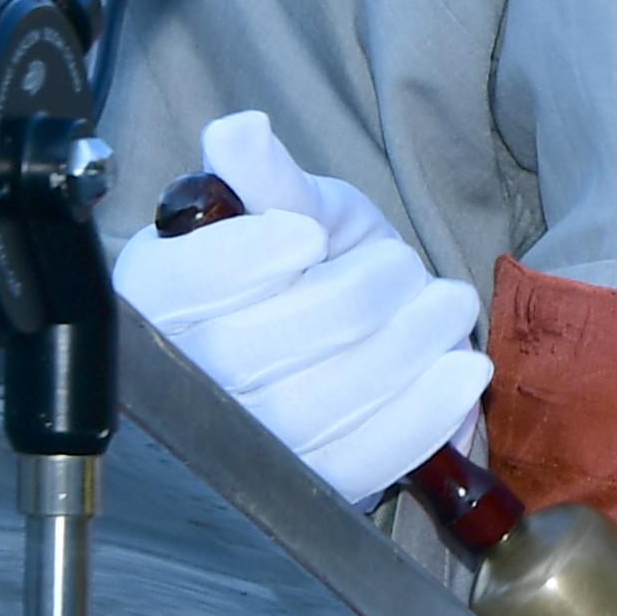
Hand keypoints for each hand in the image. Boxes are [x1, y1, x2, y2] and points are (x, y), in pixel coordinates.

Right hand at [117, 111, 488, 497]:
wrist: (348, 325)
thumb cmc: (305, 260)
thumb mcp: (289, 203)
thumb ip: (267, 175)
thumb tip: (237, 132)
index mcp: (156, 297)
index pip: (182, 287)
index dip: (244, 261)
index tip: (306, 238)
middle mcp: (184, 379)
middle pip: (251, 351)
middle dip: (351, 299)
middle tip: (405, 268)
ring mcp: (242, 444)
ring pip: (310, 409)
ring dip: (400, 351)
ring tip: (446, 307)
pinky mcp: (307, 483)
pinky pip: (358, 462)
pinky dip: (421, 416)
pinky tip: (460, 372)